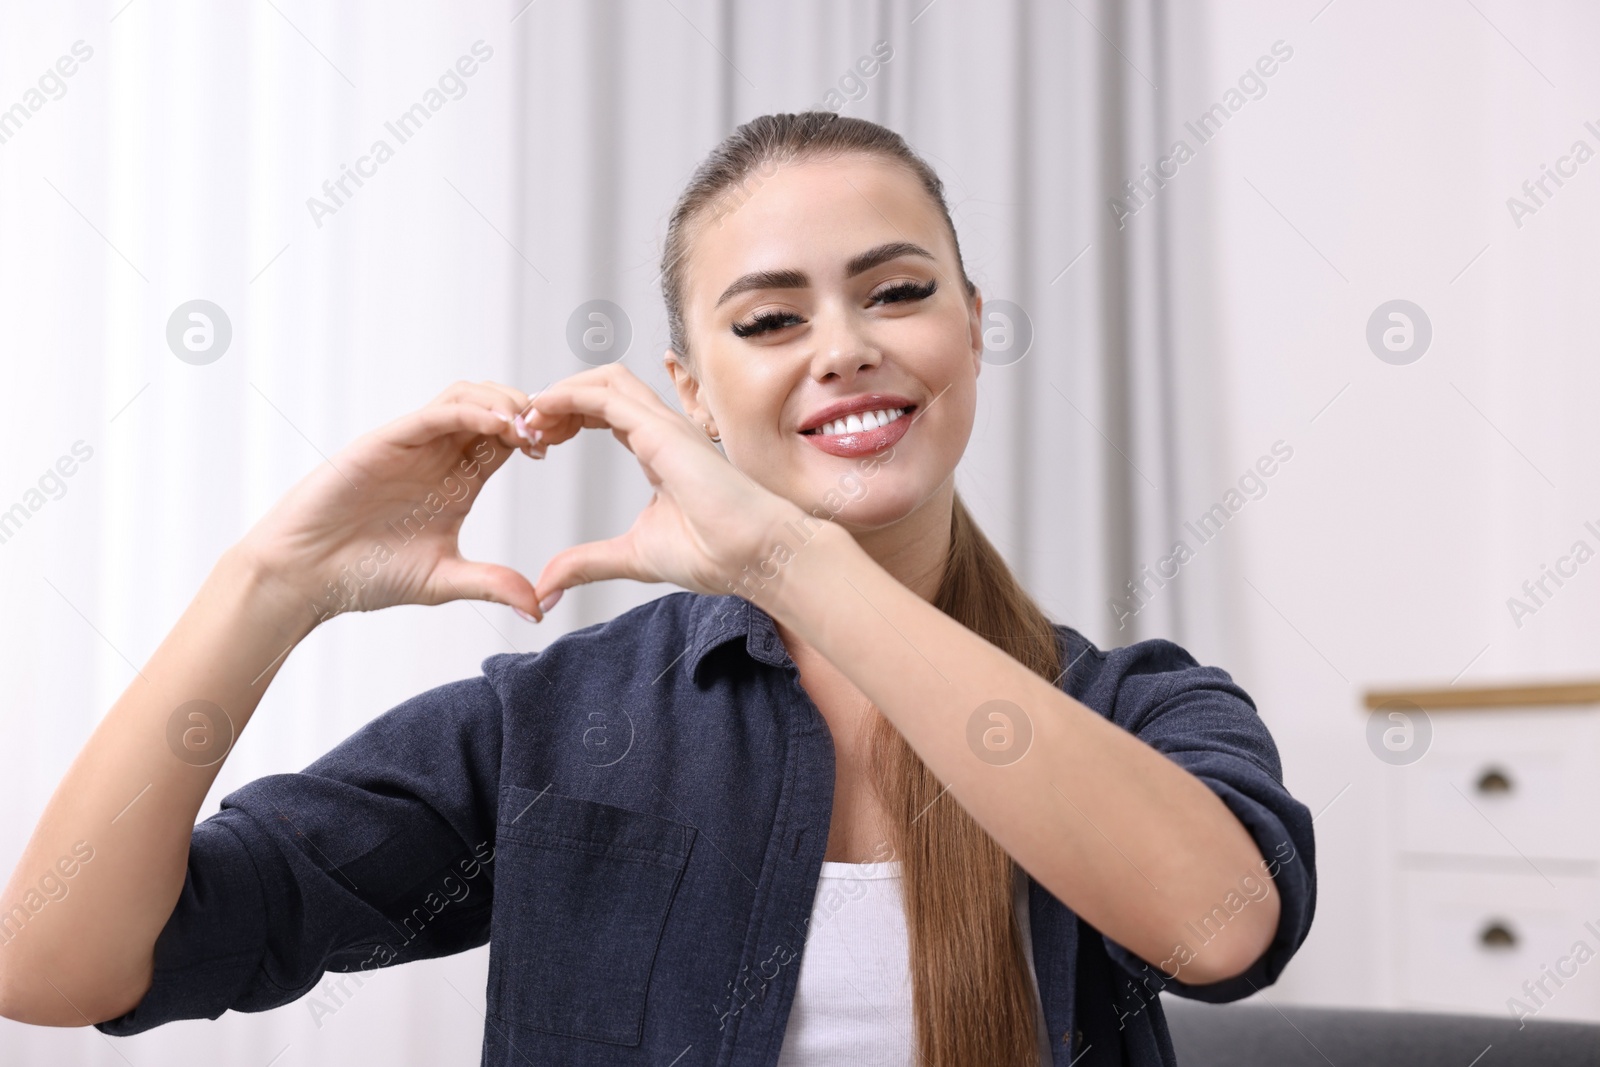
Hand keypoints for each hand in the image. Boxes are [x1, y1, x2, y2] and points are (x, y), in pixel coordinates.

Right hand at [236, 380, 551, 622]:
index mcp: (459, 481)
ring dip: (504, 403)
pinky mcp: (387, 441)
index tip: (561, 448)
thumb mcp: (443, 580)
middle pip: (495, 408)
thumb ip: (492, 585)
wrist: (307, 576)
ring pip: (468, 398)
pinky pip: (435, 412)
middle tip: (554, 431)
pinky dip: (470, 411)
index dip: (539, 437)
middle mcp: (439, 455)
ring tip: (531, 427)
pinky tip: (498, 424)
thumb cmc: (366, 575)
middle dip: (529, 412)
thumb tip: (540, 609)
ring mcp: (414, 445)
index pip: (508, 442)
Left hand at [520, 363, 804, 600]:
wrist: (753, 555)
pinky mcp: (662, 430)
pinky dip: (569, 396)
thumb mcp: (632, 556)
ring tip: (529, 420)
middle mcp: (661, 430)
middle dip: (557, 402)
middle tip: (525, 430)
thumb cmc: (716, 554)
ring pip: (603, 380)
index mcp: (656, 451)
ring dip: (560, 393)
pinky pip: (606, 396)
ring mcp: (664, 425)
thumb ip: (588, 563)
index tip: (535, 445)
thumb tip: (546, 586)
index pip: (603, 413)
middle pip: (600, 388)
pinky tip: (543, 413)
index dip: (565, 420)